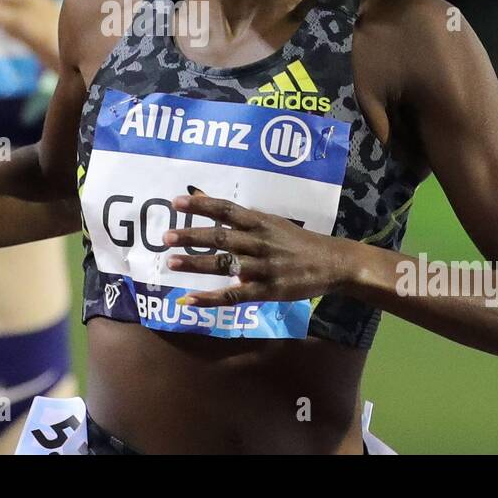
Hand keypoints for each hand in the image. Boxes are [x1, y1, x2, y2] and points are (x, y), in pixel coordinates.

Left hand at [161, 190, 350, 307]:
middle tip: (166, 237)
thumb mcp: (270, 222)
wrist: (332, 263)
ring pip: (225, 266)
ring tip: (171, 262)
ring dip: (196, 265)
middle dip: (192, 236)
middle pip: (221, 237)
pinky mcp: (267, 291)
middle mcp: (260, 242)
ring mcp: (263, 268)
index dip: (202, 205)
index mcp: (260, 223)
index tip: (177, 201)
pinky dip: (210, 299)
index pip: (227, 210)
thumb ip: (238, 215)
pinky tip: (189, 300)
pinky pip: (234, 296)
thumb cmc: (296, 241)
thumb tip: (205, 197)